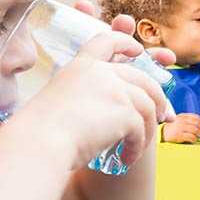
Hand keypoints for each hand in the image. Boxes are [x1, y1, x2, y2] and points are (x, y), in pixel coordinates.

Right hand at [17, 8, 166, 169]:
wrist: (38, 144)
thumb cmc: (39, 134)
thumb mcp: (60, 103)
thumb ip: (86, 99)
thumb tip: (113, 115)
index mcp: (80, 67)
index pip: (106, 42)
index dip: (124, 41)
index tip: (138, 48)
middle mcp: (100, 73)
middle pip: (142, 79)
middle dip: (157, 99)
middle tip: (161, 116)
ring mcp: (115, 89)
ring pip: (147, 106)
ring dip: (148, 129)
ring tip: (138, 148)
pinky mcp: (125, 111)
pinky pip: (142, 128)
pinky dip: (138, 146)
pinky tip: (128, 159)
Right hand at [162, 113, 199, 143]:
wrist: (162, 133)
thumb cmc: (174, 128)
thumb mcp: (180, 121)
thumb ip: (189, 121)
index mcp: (183, 116)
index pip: (197, 118)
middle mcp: (182, 120)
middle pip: (198, 123)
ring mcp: (180, 127)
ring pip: (195, 130)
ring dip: (198, 135)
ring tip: (197, 137)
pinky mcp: (178, 135)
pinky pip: (191, 137)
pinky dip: (194, 139)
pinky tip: (192, 141)